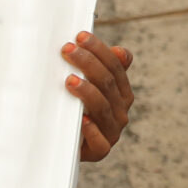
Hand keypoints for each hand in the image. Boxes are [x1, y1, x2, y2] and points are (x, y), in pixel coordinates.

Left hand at [64, 31, 134, 161]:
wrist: (66, 146)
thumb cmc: (76, 110)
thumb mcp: (89, 87)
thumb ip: (103, 68)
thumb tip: (120, 51)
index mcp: (122, 92)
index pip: (116, 66)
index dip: (99, 50)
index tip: (80, 36)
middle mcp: (121, 110)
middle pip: (108, 83)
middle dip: (88, 63)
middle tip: (67, 50)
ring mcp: (112, 131)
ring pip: (103, 108)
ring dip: (87, 92)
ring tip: (69, 80)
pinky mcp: (101, 151)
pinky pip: (99, 142)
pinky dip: (92, 130)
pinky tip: (82, 119)